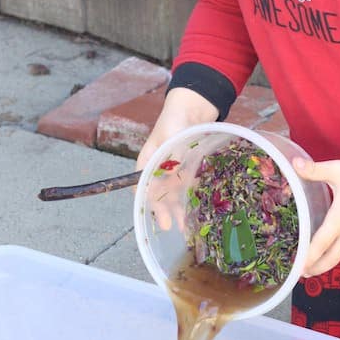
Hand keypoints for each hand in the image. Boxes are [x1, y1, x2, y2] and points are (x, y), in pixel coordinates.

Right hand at [135, 87, 218, 229]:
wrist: (192, 111)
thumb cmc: (175, 119)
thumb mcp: (171, 131)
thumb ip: (171, 147)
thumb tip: (172, 167)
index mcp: (147, 162)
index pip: (142, 185)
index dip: (146, 200)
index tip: (150, 210)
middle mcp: (158, 172)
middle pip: (158, 195)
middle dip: (163, 211)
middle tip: (168, 225)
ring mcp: (173, 175)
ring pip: (173, 198)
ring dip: (177, 213)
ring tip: (184, 228)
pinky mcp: (188, 176)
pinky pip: (187, 193)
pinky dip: (190, 205)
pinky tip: (197, 216)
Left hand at [293, 151, 339, 275]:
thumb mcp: (337, 170)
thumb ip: (314, 170)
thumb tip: (293, 164)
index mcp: (339, 219)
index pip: (320, 245)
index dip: (308, 259)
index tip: (298, 269)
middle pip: (332, 259)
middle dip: (316, 268)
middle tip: (304, 274)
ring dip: (330, 256)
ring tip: (318, 256)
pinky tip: (338, 239)